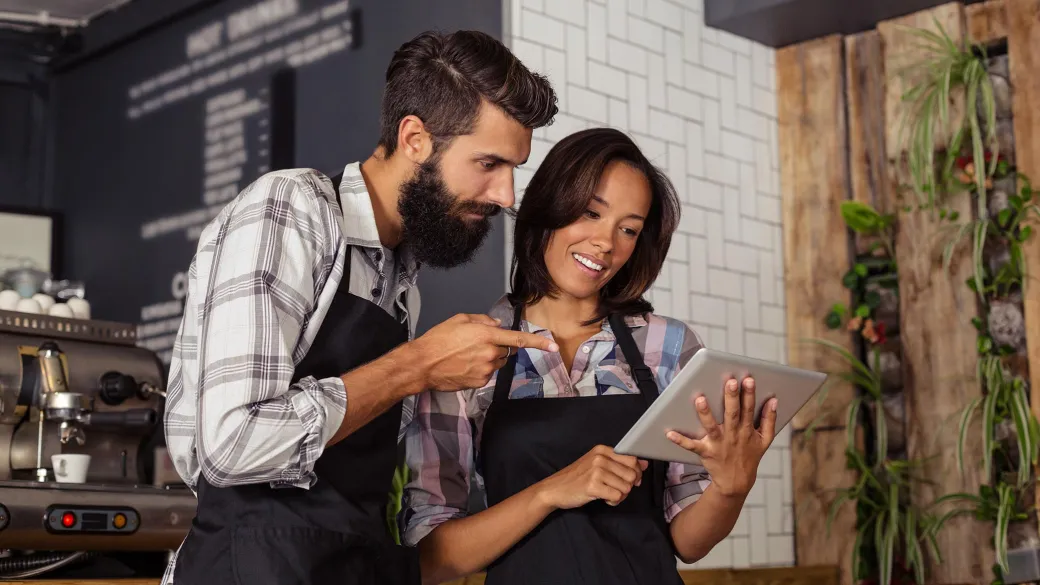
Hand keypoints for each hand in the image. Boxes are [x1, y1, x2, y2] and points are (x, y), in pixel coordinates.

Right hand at [412, 313, 558, 391]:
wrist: (423, 364)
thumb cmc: (438, 339)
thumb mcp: (460, 320)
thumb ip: (482, 320)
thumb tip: (496, 325)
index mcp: (487, 335)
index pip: (519, 340)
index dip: (538, 343)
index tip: (553, 347)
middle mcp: (491, 353)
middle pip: (507, 351)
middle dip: (499, 347)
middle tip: (478, 345)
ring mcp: (486, 370)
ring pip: (498, 363)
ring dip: (490, 359)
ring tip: (467, 356)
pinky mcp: (480, 382)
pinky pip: (488, 374)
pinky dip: (481, 370)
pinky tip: (464, 366)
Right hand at [535, 445, 648, 509]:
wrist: (555, 489)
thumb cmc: (577, 478)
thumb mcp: (597, 465)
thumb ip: (620, 463)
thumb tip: (645, 464)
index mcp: (602, 450)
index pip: (632, 458)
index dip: (636, 472)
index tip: (631, 480)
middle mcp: (600, 458)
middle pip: (632, 474)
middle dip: (629, 486)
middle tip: (617, 490)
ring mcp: (596, 471)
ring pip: (626, 487)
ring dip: (620, 495)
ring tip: (608, 494)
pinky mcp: (593, 486)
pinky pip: (617, 496)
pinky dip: (614, 502)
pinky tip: (604, 499)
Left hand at [666, 377, 777, 497]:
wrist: (737, 483)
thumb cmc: (750, 457)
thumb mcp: (765, 441)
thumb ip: (770, 420)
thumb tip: (773, 401)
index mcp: (747, 430)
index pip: (749, 409)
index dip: (749, 395)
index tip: (748, 380)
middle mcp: (733, 435)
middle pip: (733, 414)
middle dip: (732, 398)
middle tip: (730, 382)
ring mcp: (718, 444)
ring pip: (712, 427)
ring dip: (706, 414)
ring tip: (700, 399)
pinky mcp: (706, 452)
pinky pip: (692, 446)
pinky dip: (681, 440)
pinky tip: (669, 433)